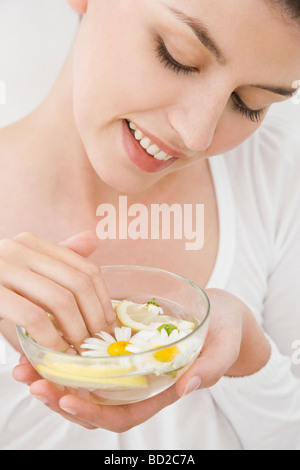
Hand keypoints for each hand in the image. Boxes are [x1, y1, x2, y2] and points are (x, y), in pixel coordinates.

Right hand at [0, 231, 114, 351]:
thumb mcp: (25, 272)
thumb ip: (57, 259)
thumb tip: (93, 241)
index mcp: (32, 243)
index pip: (86, 269)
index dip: (103, 301)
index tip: (109, 326)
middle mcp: (19, 249)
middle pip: (78, 284)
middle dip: (94, 320)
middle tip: (99, 345)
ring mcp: (3, 268)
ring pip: (60, 300)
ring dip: (76, 332)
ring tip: (80, 352)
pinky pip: (33, 317)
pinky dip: (51, 339)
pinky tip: (56, 354)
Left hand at [13, 288, 270, 431]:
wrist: (220, 312)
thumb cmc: (225, 331)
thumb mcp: (225, 347)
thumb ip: (212, 367)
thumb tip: (189, 386)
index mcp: (160, 391)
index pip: (123, 415)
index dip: (94, 413)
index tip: (67, 399)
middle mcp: (138, 382)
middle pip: (94, 403)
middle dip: (61, 397)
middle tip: (31, 380)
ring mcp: (128, 363)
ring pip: (87, 382)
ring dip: (55, 376)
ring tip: (26, 364)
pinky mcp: (121, 341)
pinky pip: (91, 354)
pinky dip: (68, 352)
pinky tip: (48, 339)